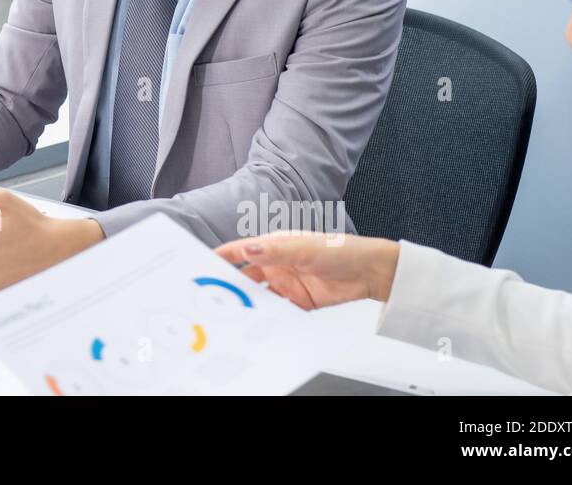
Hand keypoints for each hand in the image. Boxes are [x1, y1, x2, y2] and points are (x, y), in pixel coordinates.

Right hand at [214, 233, 400, 309]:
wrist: (367, 273)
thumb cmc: (338, 250)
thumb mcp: (303, 248)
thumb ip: (274, 251)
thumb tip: (247, 250)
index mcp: (273, 247)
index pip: (241, 251)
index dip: (223, 257)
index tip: (203, 264)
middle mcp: (276, 266)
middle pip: (245, 277)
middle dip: (231, 285)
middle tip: (215, 296)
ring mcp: (286, 285)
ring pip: (259, 296)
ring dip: (249, 303)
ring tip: (235, 313)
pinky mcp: (297, 303)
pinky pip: (277, 311)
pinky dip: (268, 317)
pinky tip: (260, 323)